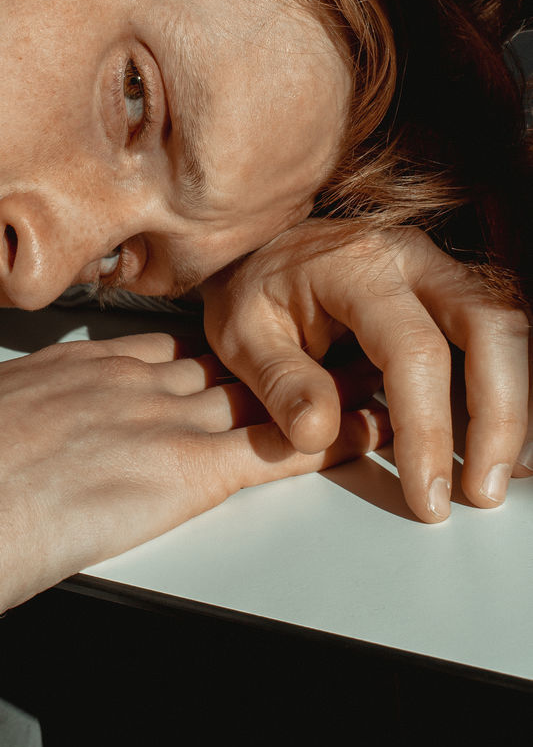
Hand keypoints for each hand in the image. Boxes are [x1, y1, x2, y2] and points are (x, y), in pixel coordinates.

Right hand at [0, 331, 388, 620]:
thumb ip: (18, 407)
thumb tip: (13, 422)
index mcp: (83, 365)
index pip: (165, 349)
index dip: (203, 356)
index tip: (229, 354)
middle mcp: (133, 379)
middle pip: (219, 365)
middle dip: (266, 362)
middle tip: (314, 353)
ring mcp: (163, 419)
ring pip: (256, 394)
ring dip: (311, 389)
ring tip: (359, 377)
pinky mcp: (185, 471)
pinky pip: (270, 448)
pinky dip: (319, 437)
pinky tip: (356, 426)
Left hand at [201, 222, 530, 522]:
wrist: (260, 253)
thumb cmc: (253, 292)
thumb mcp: (240, 336)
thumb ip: (280, 383)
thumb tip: (318, 432)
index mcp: (356, 264)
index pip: (414, 349)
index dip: (427, 427)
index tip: (427, 493)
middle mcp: (410, 256)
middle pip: (490, 325)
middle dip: (500, 414)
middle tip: (482, 490)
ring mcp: (438, 269)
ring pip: (506, 329)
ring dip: (512, 405)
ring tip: (492, 475)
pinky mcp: (451, 291)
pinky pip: (496, 337)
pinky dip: (504, 390)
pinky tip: (491, 443)